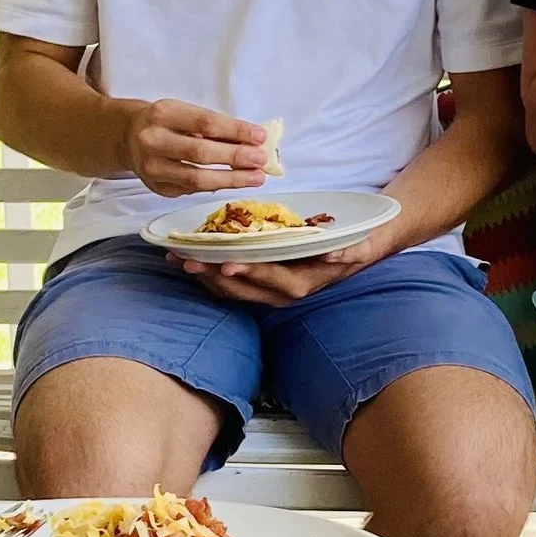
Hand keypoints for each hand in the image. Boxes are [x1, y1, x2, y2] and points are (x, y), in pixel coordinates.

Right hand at [125, 98, 276, 198]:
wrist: (127, 137)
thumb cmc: (166, 123)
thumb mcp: (184, 113)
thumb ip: (213, 127)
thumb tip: (253, 142)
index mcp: (163, 114)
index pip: (205, 123)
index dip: (235, 131)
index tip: (260, 137)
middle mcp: (153, 141)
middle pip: (201, 153)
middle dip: (236, 157)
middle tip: (261, 160)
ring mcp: (152, 168)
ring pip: (196, 179)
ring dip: (231, 179)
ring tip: (255, 177)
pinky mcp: (157, 188)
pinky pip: (192, 190)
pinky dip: (216, 186)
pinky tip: (234, 182)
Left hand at [171, 220, 399, 303]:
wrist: (356, 249)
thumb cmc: (354, 244)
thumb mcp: (357, 246)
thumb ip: (346, 251)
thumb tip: (332, 253)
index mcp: (302, 284)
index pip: (271, 280)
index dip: (248, 273)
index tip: (226, 264)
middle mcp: (280, 292)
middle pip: (242, 288)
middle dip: (213, 276)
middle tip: (188, 261)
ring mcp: (267, 289)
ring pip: (230, 287)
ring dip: (204, 275)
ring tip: (178, 259)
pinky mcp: (258, 281)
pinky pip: (229, 281)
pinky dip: (208, 270)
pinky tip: (189, 258)